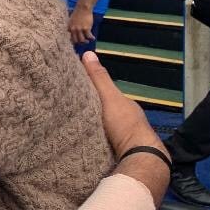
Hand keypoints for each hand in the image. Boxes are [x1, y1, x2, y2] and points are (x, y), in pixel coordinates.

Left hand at [68, 5, 95, 43]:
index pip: (70, 37)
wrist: (83, 8)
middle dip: (79, 43)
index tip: (77, 42)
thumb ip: (71, 26)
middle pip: (75, 40)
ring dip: (85, 42)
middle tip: (83, 42)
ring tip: (88, 41)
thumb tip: (69, 31)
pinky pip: (89, 36)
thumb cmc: (78, 13)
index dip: (74, 40)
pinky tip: (93, 38)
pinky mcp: (86, 28)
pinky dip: (91, 38)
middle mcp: (73, 29)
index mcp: (69, 27)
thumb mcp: (71, 20)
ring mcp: (79, 29)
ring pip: (82, 40)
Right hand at [82, 52, 169, 205]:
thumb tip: (88, 52)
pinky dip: (96, 139)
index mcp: (126, 105)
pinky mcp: (121, 152)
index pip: (108, 93)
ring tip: (74, 125)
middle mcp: (128, 119)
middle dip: (93, 109)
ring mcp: (126, 137)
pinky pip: (105, 142)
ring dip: (94, 126)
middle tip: (71, 108)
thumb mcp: (109, 97)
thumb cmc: (124, 124)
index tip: (75, 88)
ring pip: (107, 127)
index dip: (93, 90)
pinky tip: (85, 142)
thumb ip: (99, 78)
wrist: (138, 157)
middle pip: (107, 110)